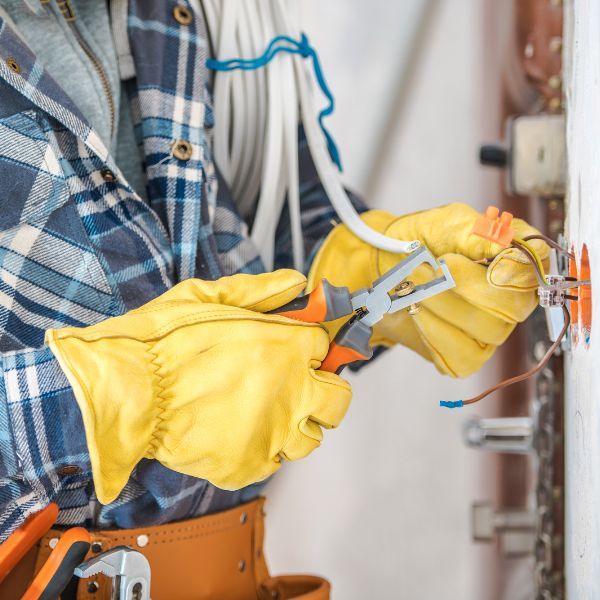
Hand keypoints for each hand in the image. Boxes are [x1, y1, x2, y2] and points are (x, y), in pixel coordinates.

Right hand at [46, 271, 350, 503]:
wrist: (124, 391)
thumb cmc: (161, 343)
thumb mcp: (207, 296)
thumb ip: (259, 290)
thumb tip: (296, 283)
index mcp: (287, 346)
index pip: (325, 348)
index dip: (311, 349)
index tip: (300, 351)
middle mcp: (290, 391)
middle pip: (338, 399)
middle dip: (324, 390)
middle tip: (298, 386)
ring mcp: (273, 432)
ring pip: (312, 437)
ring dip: (296, 424)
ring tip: (265, 412)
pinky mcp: (249, 464)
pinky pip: (274, 462)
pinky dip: (262, 449)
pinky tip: (239, 432)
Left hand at [307, 203, 548, 377]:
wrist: (382, 268)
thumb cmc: (418, 242)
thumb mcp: (445, 223)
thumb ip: (476, 230)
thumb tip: (504, 242)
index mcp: (512, 260)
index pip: (535, 268)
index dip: (514, 267)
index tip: (484, 259)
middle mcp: (509, 299)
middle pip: (511, 306)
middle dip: (464, 285)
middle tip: (431, 267)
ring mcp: (489, 330)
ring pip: (485, 330)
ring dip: (441, 305)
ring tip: (415, 285)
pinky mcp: (465, 356)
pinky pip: (462, 356)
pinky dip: (433, 332)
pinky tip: (417, 312)